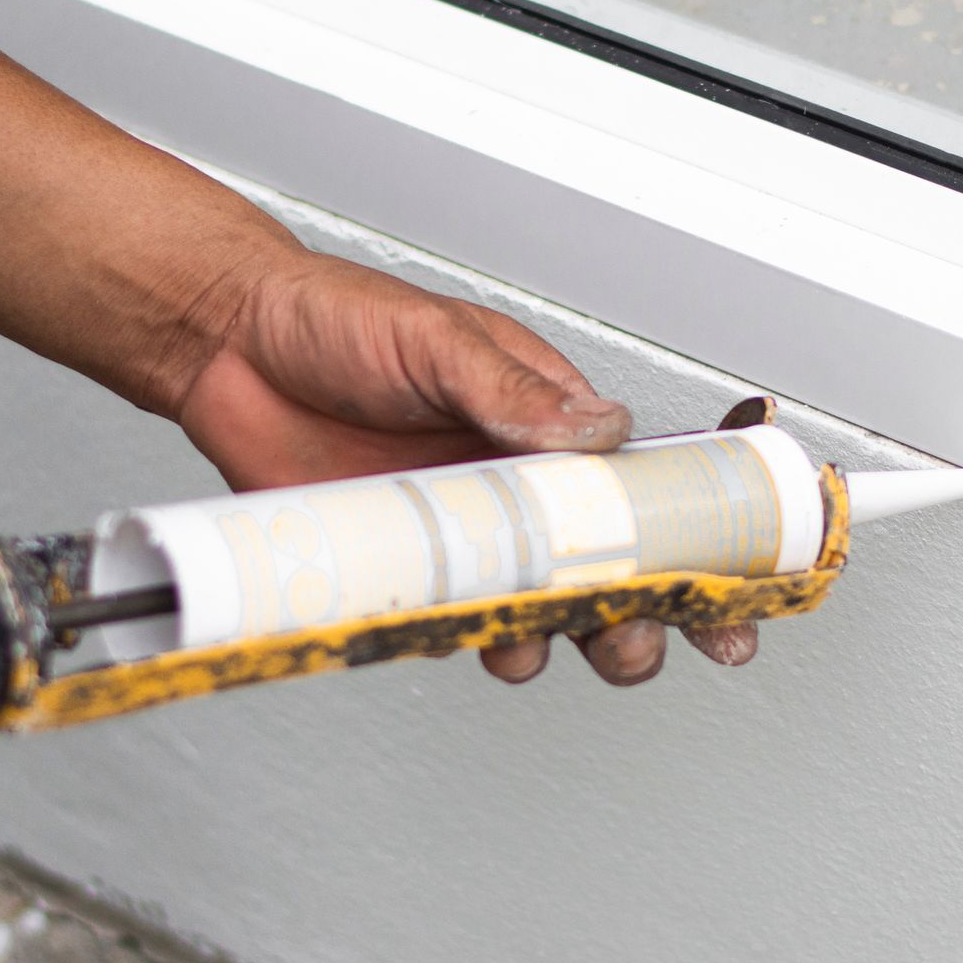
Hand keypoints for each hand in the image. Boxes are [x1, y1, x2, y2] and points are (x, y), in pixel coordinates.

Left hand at [172, 250, 758, 685]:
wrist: (226, 349)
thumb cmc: (336, 322)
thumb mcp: (439, 341)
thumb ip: (515, 393)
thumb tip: (597, 432)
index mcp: (547, 422)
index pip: (647, 487)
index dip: (699, 540)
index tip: (736, 583)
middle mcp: (515, 484)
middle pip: (608, 568)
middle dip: (642, 614)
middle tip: (643, 636)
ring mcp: (461, 532)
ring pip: (537, 608)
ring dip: (555, 637)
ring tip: (544, 640)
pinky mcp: (402, 567)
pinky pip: (451, 620)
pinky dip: (467, 639)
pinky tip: (467, 635)